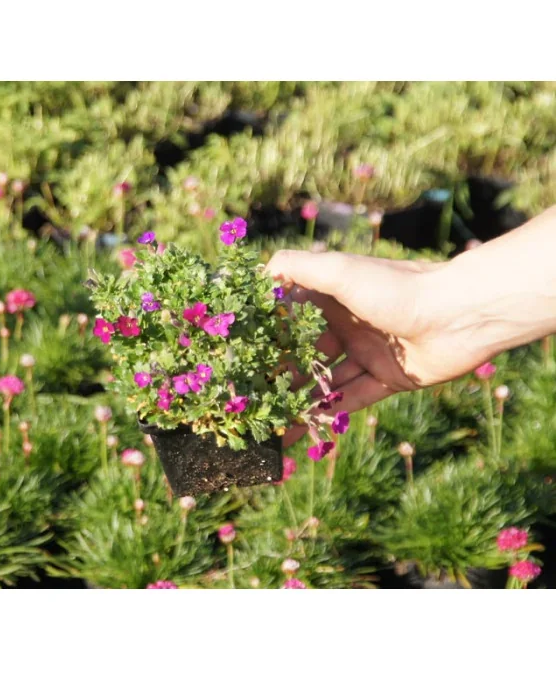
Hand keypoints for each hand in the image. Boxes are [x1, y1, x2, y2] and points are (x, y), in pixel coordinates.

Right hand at [265, 249, 493, 443]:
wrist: (459, 315)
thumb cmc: (397, 287)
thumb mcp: (340, 271)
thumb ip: (298, 268)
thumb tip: (257, 273)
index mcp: (333, 296)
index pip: (291, 318)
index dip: (267, 335)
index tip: (239, 355)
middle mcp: (347, 324)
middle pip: (305, 354)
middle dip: (279, 375)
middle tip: (249, 398)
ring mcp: (367, 353)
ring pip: (326, 381)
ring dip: (299, 400)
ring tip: (269, 421)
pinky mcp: (388, 378)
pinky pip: (352, 398)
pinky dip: (329, 413)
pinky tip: (302, 429)